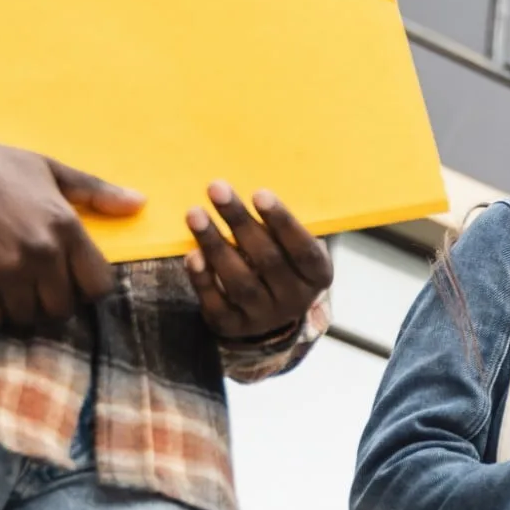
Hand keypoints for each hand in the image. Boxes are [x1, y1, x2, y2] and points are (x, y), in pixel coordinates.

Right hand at [0, 136, 140, 332]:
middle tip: (33, 283)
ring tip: (8, 286)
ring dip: (20, 308)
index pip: (98, 287)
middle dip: (52, 300)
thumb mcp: (49, 169)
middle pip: (62, 309)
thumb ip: (95, 191)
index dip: (85, 287)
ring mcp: (4, 271)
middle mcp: (40, 253)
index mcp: (65, 227)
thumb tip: (139, 203)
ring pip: (28, 318)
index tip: (69, 278)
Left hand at [185, 182, 332, 340]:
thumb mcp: (293, 247)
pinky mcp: (233, 326)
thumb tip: (248, 183)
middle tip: (216, 188)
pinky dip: (203, 279)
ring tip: (195, 214)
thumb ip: (279, 226)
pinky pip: (216, 303)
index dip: (282, 222)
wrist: (270, 316)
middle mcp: (294, 300)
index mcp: (317, 276)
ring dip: (215, 245)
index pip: (302, 249)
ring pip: (240, 282)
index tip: (259, 194)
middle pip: (267, 260)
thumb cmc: (281, 263)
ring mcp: (263, 317)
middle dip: (240, 222)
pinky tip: (192, 255)